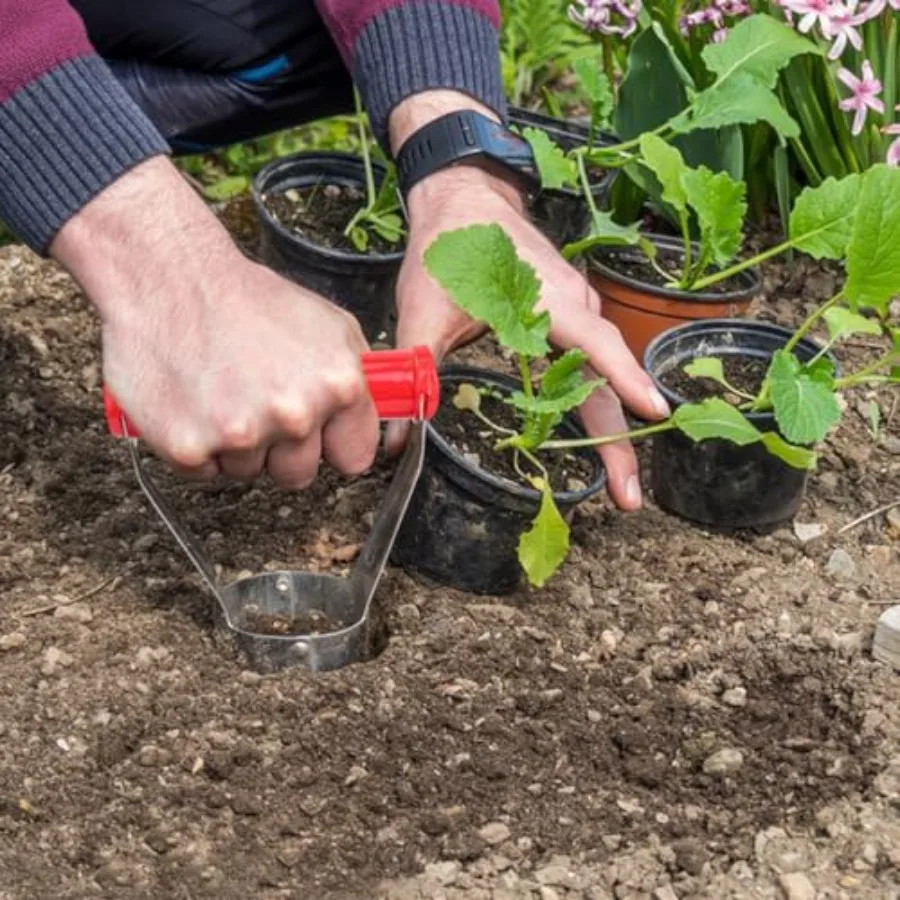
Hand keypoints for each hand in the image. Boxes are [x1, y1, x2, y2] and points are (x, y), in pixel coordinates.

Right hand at [52, 158, 378, 487]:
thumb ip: (359, 380)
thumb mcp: (330, 327)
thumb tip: (376, 419)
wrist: (169, 279)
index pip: (354, 457)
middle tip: (257, 404)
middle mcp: (295, 414)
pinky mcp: (189, 447)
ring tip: (222, 393)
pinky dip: (196, 446)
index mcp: (338, 385)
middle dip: (281, 450)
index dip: (332, 446)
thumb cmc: (248, 299)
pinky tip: (194, 403)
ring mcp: (242, 435)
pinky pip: (204, 472)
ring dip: (237, 447)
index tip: (317, 434)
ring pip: (249, 473)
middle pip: (299, 474)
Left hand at [386, 94, 669, 510]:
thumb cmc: (448, 250)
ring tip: (617, 481)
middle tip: (627, 497)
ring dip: (610, 427)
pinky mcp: (572, 314)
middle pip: (606, 378)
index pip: (594, 344)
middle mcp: (574, 305)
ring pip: (602, 372)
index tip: (656, 415)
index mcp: (545, 301)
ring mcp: (579, 307)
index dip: (624, 379)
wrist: (463, 200)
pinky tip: (594, 437)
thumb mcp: (423, 313)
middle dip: (619, 441)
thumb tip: (398, 437)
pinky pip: (592, 361)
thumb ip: (415, 372)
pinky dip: (597, 399)